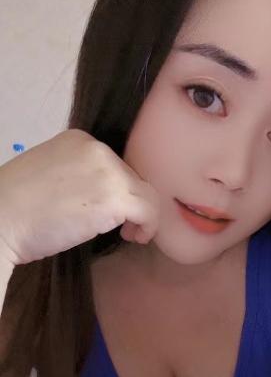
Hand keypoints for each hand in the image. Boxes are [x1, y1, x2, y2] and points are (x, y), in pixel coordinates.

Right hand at [0, 129, 159, 265]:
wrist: (0, 220)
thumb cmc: (17, 209)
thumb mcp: (50, 176)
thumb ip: (78, 175)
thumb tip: (104, 195)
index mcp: (78, 139)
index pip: (115, 164)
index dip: (119, 189)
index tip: (112, 211)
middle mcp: (96, 148)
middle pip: (132, 177)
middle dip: (130, 204)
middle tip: (122, 227)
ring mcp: (107, 170)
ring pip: (147, 193)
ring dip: (143, 216)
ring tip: (130, 234)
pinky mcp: (114, 197)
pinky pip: (150, 210)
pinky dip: (149, 226)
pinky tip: (134, 237)